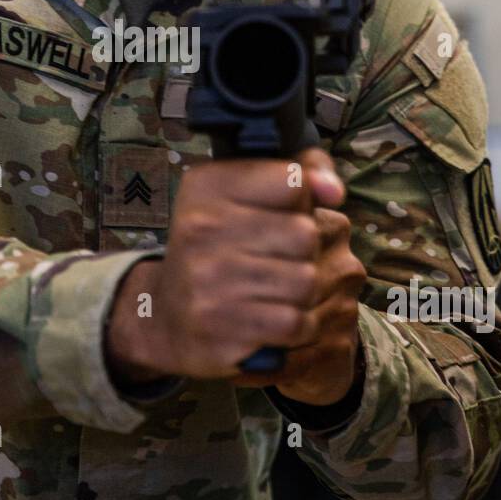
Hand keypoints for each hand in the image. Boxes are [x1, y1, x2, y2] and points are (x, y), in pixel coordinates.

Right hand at [106, 146, 362, 385]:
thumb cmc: (221, 248)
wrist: (167, 315)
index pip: (292, 181)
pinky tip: (280, 318)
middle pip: (306, 234)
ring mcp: (206, 278)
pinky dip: (299, 325)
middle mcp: (201, 227)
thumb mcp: (244, 196)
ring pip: (306, 281)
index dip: (304, 202)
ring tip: (284, 292)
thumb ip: (299, 174)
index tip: (290, 214)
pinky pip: (294, 322)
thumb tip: (334, 190)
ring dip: (306, 293)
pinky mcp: (218, 324)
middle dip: (308, 253)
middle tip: (286, 262)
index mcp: (208, 186)